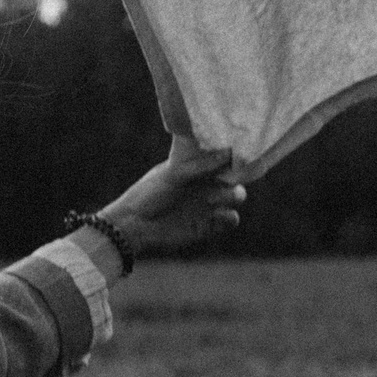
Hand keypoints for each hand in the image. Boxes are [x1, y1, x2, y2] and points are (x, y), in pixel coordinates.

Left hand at [99, 149, 243, 254]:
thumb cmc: (149, 194)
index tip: (241, 150)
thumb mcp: (174, 174)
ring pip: (235, 196)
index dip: (233, 154)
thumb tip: (227, 153)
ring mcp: (209, 204)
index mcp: (196, 168)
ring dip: (235, 194)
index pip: (221, 157)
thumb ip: (201, 165)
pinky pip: (230, 219)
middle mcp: (205, 184)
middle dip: (239, 174)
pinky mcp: (210, 225)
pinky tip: (221, 214)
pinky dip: (230, 216)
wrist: (135, 225)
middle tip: (235, 175)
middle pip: (233, 176)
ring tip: (230, 195)